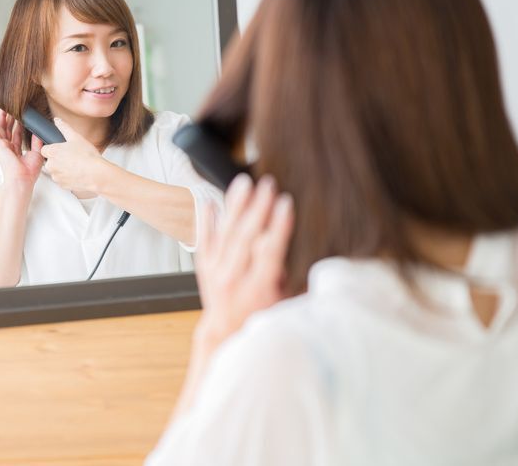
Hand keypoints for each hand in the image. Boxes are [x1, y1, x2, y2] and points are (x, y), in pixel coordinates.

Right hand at [0, 109, 43, 188]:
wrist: (22, 180)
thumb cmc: (28, 173)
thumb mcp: (37, 153)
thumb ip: (36, 142)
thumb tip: (38, 132)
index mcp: (17, 151)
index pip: (17, 134)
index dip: (18, 124)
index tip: (21, 116)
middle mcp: (9, 148)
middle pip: (8, 129)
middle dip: (9, 118)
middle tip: (11, 108)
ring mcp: (3, 146)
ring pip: (1, 128)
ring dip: (1, 117)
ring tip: (3, 107)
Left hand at [39, 118, 105, 193]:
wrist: (97, 174)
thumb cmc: (88, 156)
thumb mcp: (76, 137)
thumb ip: (64, 127)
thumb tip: (57, 121)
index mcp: (52, 152)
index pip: (44, 149)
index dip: (53, 148)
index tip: (62, 149)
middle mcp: (51, 165)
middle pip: (50, 160)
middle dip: (58, 159)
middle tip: (72, 156)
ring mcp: (56, 176)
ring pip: (56, 170)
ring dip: (62, 168)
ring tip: (76, 164)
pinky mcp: (62, 185)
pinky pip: (62, 179)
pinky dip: (67, 177)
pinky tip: (77, 172)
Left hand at [194, 173, 293, 350]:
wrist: (226, 334)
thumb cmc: (262, 318)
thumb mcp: (285, 304)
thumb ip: (294, 279)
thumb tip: (314, 256)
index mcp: (258, 289)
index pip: (269, 252)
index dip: (278, 226)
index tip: (286, 203)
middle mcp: (234, 279)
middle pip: (245, 238)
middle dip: (258, 207)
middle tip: (268, 184)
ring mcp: (215, 272)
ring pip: (225, 233)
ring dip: (235, 205)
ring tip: (244, 182)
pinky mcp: (204, 267)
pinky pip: (203, 239)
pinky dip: (205, 220)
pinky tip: (209, 201)